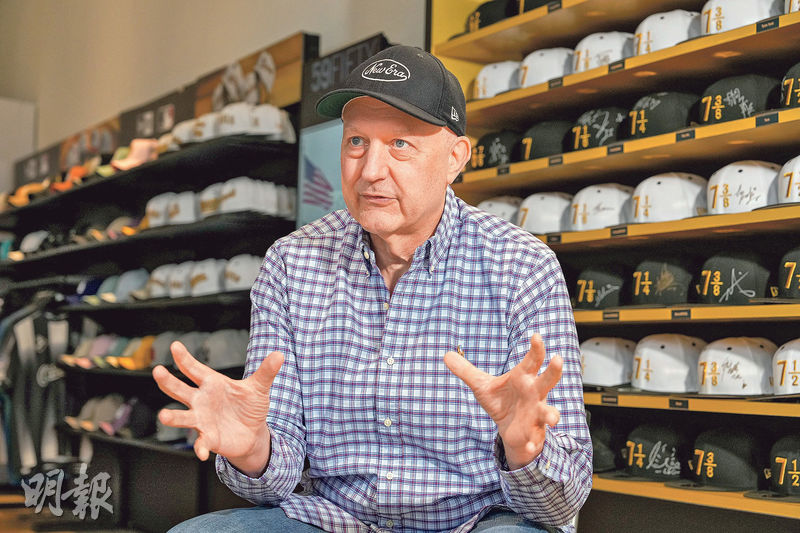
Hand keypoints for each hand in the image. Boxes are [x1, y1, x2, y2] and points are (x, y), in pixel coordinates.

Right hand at [152, 341, 283, 473]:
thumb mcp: (259, 388)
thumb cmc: (249, 406)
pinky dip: (200, 447)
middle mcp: (201, 400)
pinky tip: (201, 451)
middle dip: (168, 382)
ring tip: (163, 415)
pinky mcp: (208, 438)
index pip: (195, 369)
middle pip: (180, 390)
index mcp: (212, 384)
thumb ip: (266, 372)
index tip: (175, 346)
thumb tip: (280, 355)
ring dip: (173, 417)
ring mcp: (202, 419)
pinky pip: (201, 442)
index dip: (185, 358)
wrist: (252, 433)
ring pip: (183, 417)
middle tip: (158, 371)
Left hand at [444, 334, 561, 469]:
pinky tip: (528, 446)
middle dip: (553, 371)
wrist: (510, 429)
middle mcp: (534, 394)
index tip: (536, 336)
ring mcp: (536, 414)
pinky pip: (535, 439)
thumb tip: (446, 355)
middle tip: (558, 359)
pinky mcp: (533, 433)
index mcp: (523, 378)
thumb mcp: (481, 385)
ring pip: (548, 412)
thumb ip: (466, 371)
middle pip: (547, 381)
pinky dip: (532, 444)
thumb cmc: (502, 401)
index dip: (536, 348)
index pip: (531, 361)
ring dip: (552, 414)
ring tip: (552, 419)